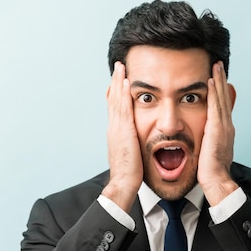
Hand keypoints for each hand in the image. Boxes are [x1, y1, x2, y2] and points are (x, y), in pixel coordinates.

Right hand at [101, 62, 142, 211]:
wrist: (123, 184)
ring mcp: (117, 129)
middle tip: (117, 66)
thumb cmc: (130, 175)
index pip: (115, 109)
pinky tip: (125, 82)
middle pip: (113, 100)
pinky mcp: (123, 132)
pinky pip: (123, 108)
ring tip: (121, 66)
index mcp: (116, 134)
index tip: (118, 81)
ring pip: (116, 100)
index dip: (116, 94)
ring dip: (118, 82)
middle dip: (115, 82)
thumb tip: (137, 143)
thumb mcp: (131, 155)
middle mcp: (114, 128)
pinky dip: (123, 94)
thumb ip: (133, 145)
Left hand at [198, 61, 238, 205]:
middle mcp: (226, 126)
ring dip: (218, 80)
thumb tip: (202, 137)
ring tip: (215, 65)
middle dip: (221, 80)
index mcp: (224, 131)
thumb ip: (207, 140)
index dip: (220, 90)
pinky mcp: (217, 130)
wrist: (217, 181)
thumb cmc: (211, 172)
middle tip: (218, 64)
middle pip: (223, 98)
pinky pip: (214, 106)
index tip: (217, 77)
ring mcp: (223, 127)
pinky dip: (213, 93)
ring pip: (220, 98)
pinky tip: (210, 80)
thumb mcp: (209, 151)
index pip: (222, 106)